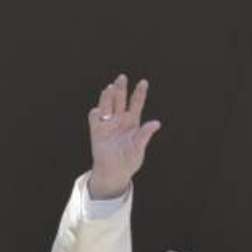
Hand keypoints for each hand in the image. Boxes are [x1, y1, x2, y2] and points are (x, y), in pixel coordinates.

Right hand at [87, 74, 161, 198]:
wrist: (114, 173)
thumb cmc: (129, 161)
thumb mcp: (139, 148)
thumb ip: (145, 135)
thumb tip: (157, 123)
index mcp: (133, 122)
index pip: (136, 103)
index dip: (140, 93)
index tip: (144, 82)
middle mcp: (120, 120)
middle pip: (120, 100)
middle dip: (121, 89)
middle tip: (122, 78)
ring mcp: (108, 124)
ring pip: (107, 105)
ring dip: (108, 97)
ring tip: (110, 88)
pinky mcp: (97, 131)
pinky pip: (95, 118)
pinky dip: (96, 113)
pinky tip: (99, 111)